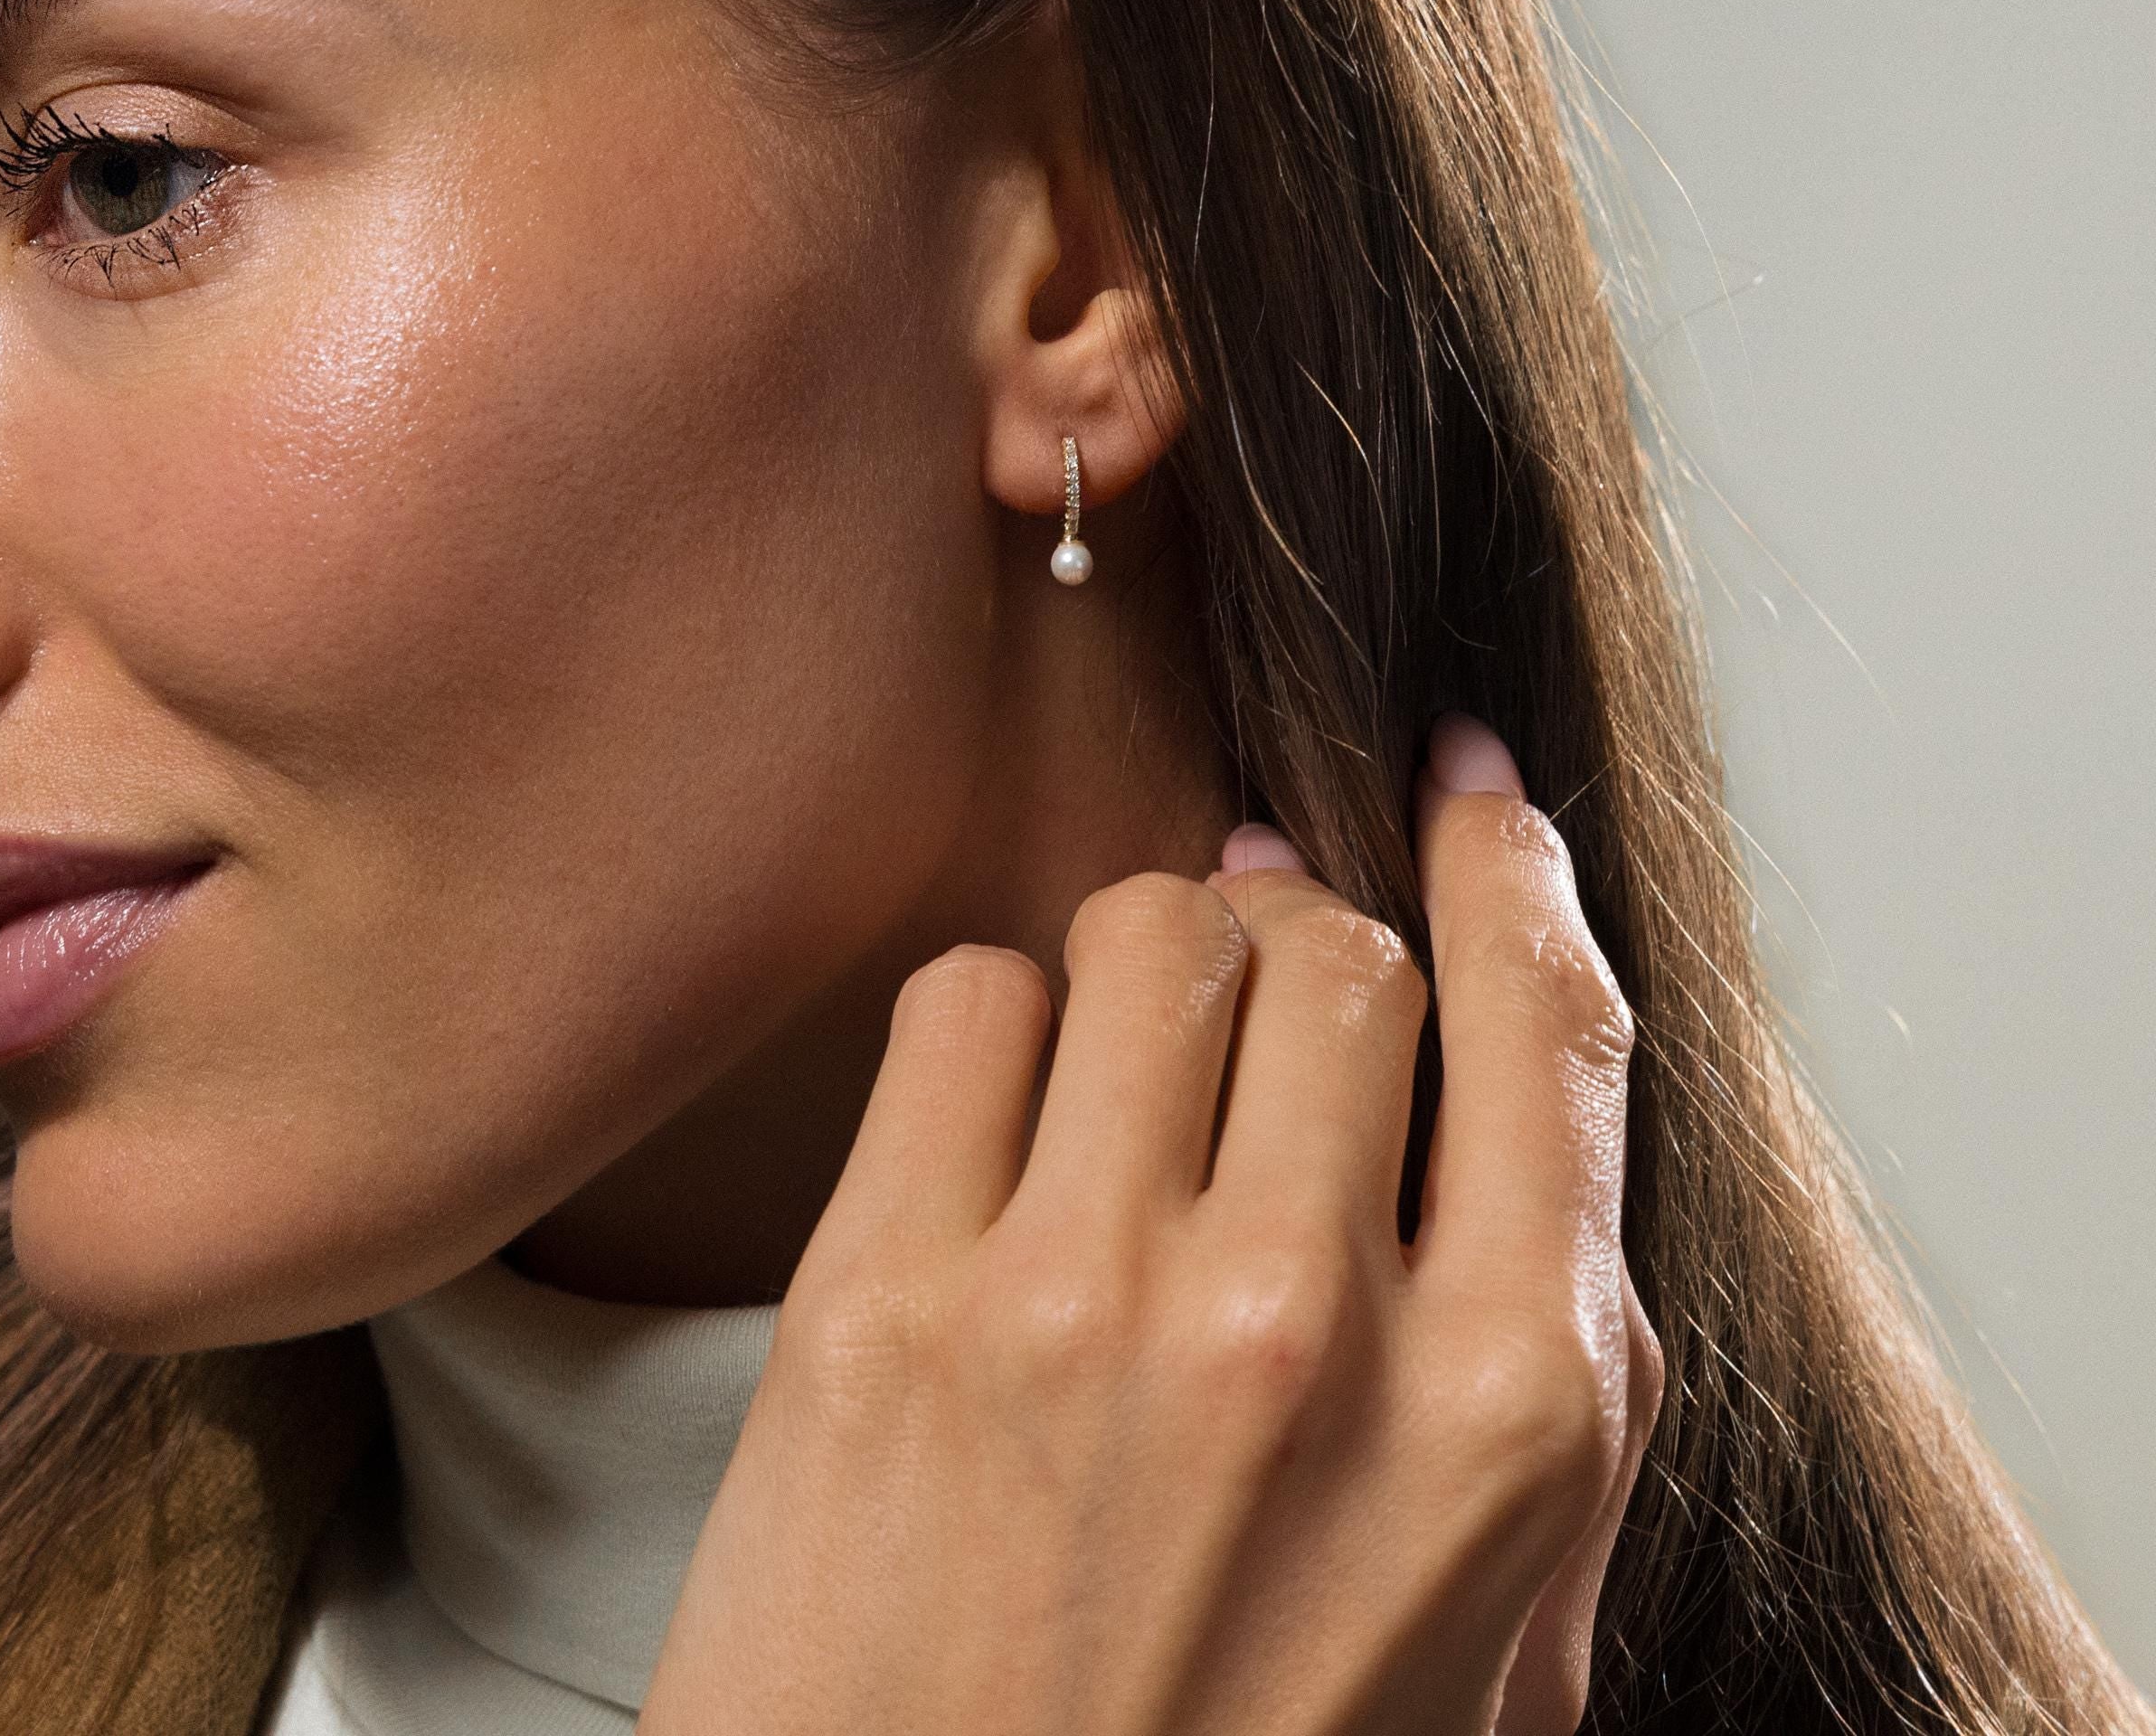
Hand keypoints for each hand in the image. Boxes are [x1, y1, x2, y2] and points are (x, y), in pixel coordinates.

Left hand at [637, 719, 1661, 1735]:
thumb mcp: (1486, 1636)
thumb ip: (1542, 1373)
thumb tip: (1488, 1070)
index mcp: (1505, 1423)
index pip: (1549, 1026)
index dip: (1507, 866)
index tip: (1469, 793)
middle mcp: (1305, 1335)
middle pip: (1336, 947)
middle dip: (1299, 952)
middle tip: (1254, 1009)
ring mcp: (1081, 1304)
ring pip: (1149, 926)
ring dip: (1143, 966)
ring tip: (1119, 1074)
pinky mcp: (882, 1300)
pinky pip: (966, 995)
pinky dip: (990, 1027)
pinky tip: (990, 1140)